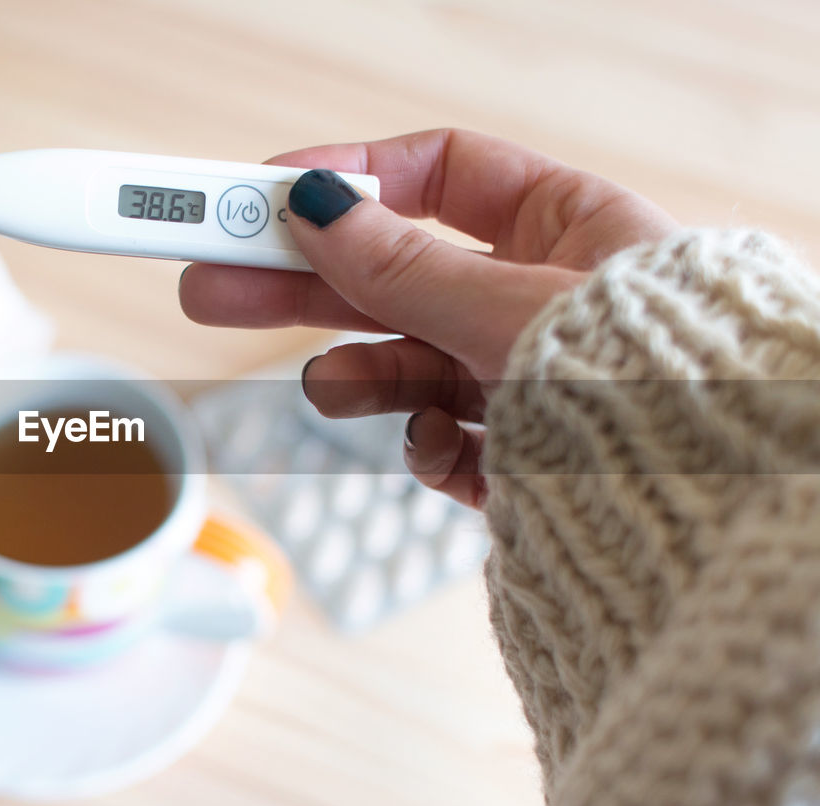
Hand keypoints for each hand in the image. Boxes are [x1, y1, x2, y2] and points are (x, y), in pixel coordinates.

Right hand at [179, 129, 676, 506]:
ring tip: (326, 386)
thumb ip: (401, 266)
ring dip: (361, 375)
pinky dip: (433, 447)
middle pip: (394, 273)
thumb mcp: (510, 306)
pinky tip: (450, 452)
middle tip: (209, 284)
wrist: (706, 520)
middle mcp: (543, 299)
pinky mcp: (518, 454)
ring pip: (409, 363)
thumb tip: (315, 210)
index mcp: (570, 227)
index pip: (438, 175)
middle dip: (301, 283)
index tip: (266, 196)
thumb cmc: (656, 384)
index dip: (348, 180)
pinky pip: (445, 438)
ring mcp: (526, 378)